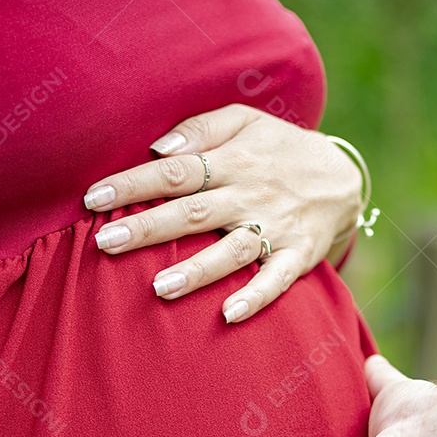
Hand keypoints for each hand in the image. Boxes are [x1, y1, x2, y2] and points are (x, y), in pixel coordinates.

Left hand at [83, 103, 362, 322]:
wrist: (343, 178)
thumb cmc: (279, 150)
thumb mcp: (247, 122)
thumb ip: (201, 128)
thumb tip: (159, 148)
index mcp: (232, 161)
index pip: (175, 171)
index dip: (133, 184)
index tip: (92, 198)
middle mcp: (250, 195)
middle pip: (193, 212)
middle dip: (147, 228)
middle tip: (105, 243)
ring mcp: (275, 229)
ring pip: (231, 250)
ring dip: (197, 270)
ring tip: (160, 288)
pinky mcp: (297, 257)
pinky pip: (276, 280)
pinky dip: (256, 297)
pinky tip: (230, 314)